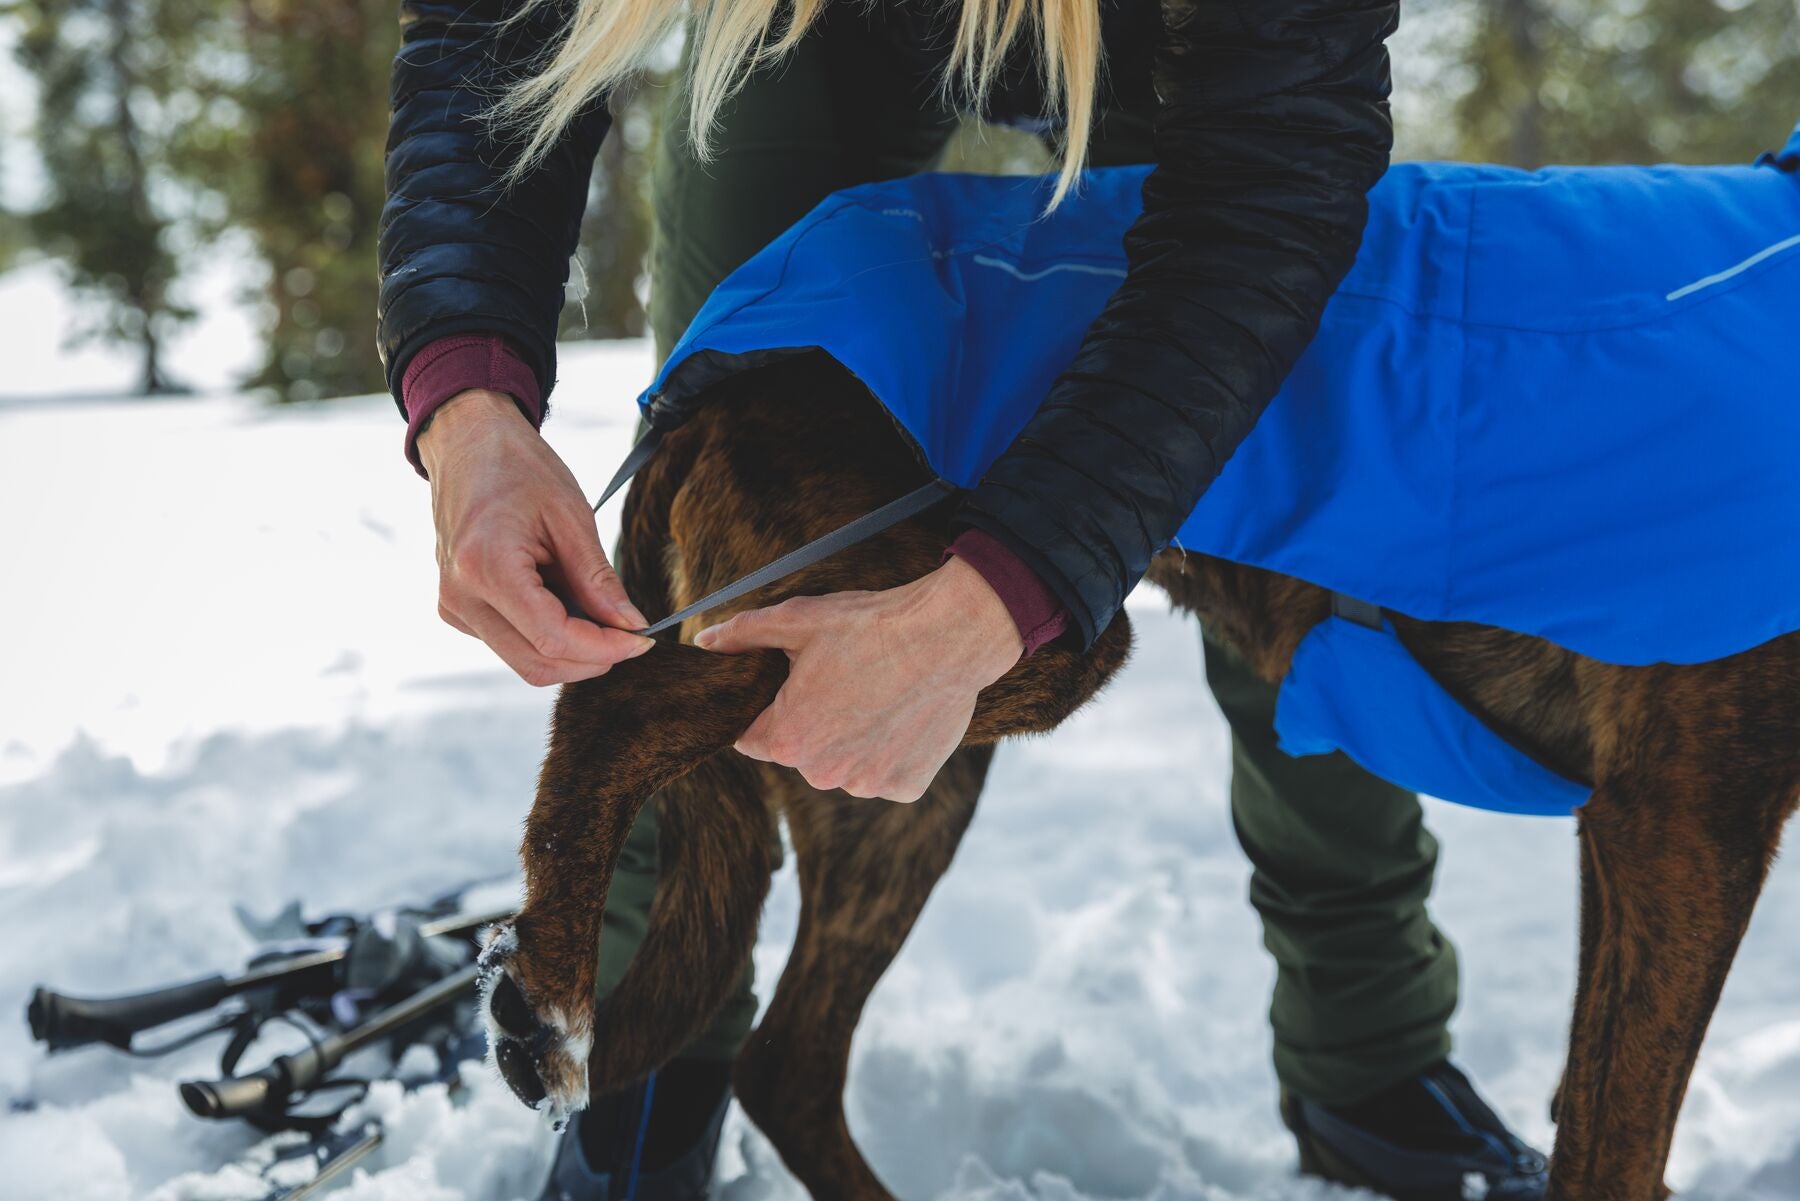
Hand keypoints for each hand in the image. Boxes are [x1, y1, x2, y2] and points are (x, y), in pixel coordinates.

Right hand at [418, 389, 652, 685]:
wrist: (468, 445)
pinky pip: (511, 644)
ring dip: (572, 650)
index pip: (553, 639)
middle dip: (592, 658)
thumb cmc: (519, 469)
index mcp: (486, 568)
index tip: (642, 639)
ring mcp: (454, 607)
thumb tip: (630, 626)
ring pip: (525, 661)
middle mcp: (460, 597)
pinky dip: (549, 637)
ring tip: (599, 612)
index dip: (605, 649)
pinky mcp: (457, 610)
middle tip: (631, 635)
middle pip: (538, 664)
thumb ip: (599, 580)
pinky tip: (567, 603)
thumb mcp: (571, 517)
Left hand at [693, 556, 1022, 800]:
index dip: (768, 708)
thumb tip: (706, 641)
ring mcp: (867, 784)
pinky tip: (901, 715)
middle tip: (843, 681)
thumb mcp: (798, 619)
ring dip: (852, 741)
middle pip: (801, 752)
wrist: (948, 634)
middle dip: (812, 723)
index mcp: (786, 739)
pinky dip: (890, 751)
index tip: (794, 686)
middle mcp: (822, 774)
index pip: (752, 737)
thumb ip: (744, 634)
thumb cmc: (870, 624)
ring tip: (876, 694)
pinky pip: (884, 773)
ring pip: (843, 764)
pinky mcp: (905, 786)